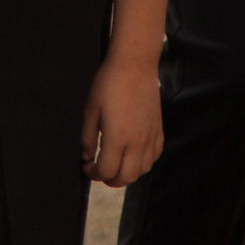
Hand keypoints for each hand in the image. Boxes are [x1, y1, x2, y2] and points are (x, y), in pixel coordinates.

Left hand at [82, 50, 164, 186]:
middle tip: (100, 171)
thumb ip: (87, 137)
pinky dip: (144, 162)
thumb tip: (86, 156)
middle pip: (126, 178)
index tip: (87, 166)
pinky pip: (155, 156)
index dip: (94, 173)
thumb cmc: (109, 83)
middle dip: (110, 180)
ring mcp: (150, 136)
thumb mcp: (91, 109)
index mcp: (117, 138)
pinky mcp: (158, 129)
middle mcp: (137, 142)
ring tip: (117, 163)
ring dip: (128, 173)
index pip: (107, 171)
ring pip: (143, 170)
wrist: (134, 64)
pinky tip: (134, 154)